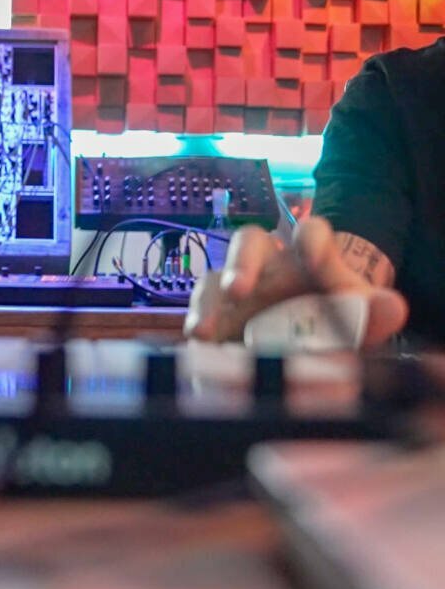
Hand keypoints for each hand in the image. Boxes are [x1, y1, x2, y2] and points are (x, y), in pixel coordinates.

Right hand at [184, 216, 407, 346]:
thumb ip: (373, 313)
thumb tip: (393, 306)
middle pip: (247, 244)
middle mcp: (264, 267)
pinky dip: (196, 326)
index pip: (310, 235)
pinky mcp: (214, 321)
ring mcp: (233, 295)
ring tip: (204, 331)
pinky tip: (197, 341)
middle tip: (239, 290)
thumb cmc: (332, 324)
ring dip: (208, 304)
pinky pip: (197, 316)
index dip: (313, 239)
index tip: (312, 248)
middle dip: (242, 263)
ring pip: (212, 282)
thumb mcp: (357, 321)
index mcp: (305, 259)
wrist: (305, 353)